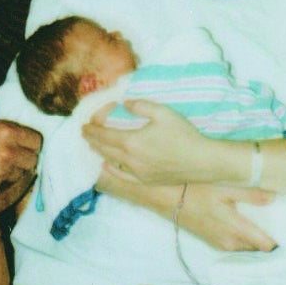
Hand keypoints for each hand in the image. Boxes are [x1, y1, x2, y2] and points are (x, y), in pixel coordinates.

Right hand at [0, 119, 40, 195]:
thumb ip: (2, 131)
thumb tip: (18, 136)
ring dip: (15, 172)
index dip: (31, 144)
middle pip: (32, 160)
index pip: (36, 141)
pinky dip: (2, 182)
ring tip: (2, 167)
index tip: (27, 145)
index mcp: (6, 132)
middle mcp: (7, 153)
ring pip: (21, 175)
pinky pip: (6, 186)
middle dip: (26, 159)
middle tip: (17, 158)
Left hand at [83, 100, 208, 185]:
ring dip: (100, 152)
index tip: (83, 126)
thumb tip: (124, 103)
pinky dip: (111, 170)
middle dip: (92, 140)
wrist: (202, 161)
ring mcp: (137, 173)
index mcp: (131, 141)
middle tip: (85, 133)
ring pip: (112, 162)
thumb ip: (140, 106)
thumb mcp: (162, 112)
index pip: (104, 136)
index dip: (92, 130)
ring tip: (94, 145)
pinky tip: (107, 166)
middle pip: (104, 149)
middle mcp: (130, 160)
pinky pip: (123, 176)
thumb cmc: (183, 134)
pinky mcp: (146, 181)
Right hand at [174, 184, 277, 252]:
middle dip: (268, 241)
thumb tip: (275, 198)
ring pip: (243, 247)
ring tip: (265, 226)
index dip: (280, 240)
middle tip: (282, 226)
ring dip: (254, 240)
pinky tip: (243, 225)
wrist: (162, 194)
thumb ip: (251, 193)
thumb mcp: (224, 185)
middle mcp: (229, 242)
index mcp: (236, 230)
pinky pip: (233, 244)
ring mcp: (217, 241)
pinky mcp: (208, 238)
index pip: (265, 244)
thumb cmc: (195, 187)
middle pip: (256, 248)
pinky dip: (242, 238)